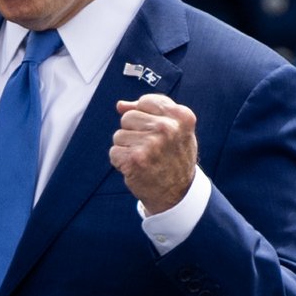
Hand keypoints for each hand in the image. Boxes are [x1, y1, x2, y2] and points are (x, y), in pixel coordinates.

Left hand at [111, 94, 197, 212]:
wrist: (177, 194)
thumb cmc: (174, 157)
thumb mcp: (175, 129)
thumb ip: (151, 112)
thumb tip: (120, 105)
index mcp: (181, 117)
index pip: (145, 102)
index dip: (145, 117)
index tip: (155, 132)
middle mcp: (167, 128)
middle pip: (128, 117)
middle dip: (133, 132)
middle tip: (150, 148)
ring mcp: (151, 144)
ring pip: (119, 135)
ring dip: (127, 148)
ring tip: (145, 159)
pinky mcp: (135, 159)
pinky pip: (114, 151)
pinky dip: (121, 161)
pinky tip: (137, 168)